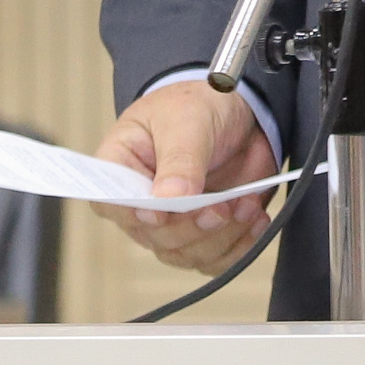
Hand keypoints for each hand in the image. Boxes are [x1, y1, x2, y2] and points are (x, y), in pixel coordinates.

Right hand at [89, 79, 281, 273]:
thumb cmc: (196, 105)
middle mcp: (142, 204)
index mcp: (120, 167)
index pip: (109, 202)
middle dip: (191, 227)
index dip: (132, 214)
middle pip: (154, 237)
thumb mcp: (187, 120)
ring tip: (246, 205)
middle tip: (221, 208)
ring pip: (187, 254)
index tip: (160, 212)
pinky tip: (255, 219)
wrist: (236, 110)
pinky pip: (217, 258)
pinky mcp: (205, 233)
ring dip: (221, 236)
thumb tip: (168, 200)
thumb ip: (180, 159)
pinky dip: (240, 246)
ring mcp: (174, 223)